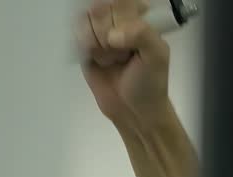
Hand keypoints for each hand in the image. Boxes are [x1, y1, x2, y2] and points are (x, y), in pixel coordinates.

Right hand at [77, 0, 171, 129]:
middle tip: (122, 55)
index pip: (122, 1)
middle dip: (108, 35)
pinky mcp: (85, 42)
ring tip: (110, 59)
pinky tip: (96, 59)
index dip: (119, 18)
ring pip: (86, 19)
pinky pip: (75, 31)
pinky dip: (83, 47)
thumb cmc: (149, 83)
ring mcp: (101, 30)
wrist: (133, 110)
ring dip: (96, 43)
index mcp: (141, 18)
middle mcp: (120, 20)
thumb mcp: (157, 56)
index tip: (125, 39)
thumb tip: (113, 34)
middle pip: (101, 8)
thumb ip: (143, 35)